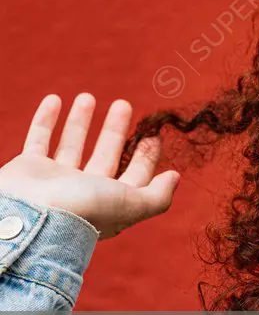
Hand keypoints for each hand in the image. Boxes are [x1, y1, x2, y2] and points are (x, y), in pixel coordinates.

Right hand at [0, 93, 179, 239]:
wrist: (30, 218)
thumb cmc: (85, 211)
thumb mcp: (132, 203)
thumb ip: (157, 195)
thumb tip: (175, 177)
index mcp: (110, 202)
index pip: (133, 176)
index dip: (145, 156)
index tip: (153, 134)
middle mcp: (83, 191)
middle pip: (105, 155)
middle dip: (115, 130)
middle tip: (124, 105)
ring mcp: (55, 180)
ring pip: (72, 144)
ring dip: (81, 121)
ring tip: (88, 96)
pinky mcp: (29, 168)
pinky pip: (38, 139)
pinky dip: (45, 120)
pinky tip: (55, 99)